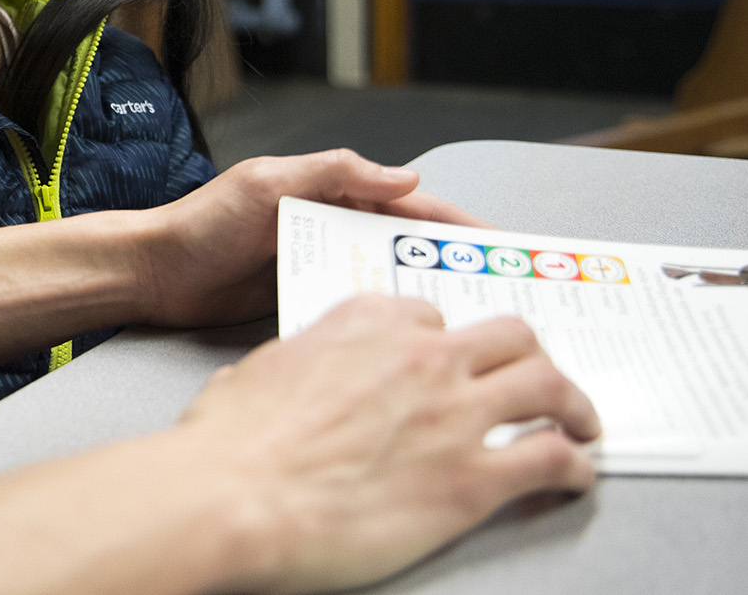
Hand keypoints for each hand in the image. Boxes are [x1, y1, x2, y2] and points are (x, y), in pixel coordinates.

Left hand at [132, 149, 486, 326]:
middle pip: (404, 241)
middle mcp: (328, 223)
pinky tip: (411, 338)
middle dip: (450, 261)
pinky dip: (384, 316)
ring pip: (384, 275)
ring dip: (423, 293)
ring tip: (468, 319)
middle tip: (498, 291)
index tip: (497, 244)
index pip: (405, 201)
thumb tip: (404, 176)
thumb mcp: (266, 183)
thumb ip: (332, 173)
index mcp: (326, 188)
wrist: (153, 274)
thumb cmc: (201, 223)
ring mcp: (315, 260)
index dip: (453, 222)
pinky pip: (353, 303)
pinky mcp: (301, 296)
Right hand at [179, 295, 599, 592]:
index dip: (445, 337)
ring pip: (548, 383)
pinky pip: (552, 459)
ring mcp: (454, 413)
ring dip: (574, 403)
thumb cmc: (228, 443)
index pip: (427, 314)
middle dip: (528, 354)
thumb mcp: (252, 375)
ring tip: (581, 421)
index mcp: (364, 323)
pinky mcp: (472, 480)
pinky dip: (574, 466)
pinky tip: (576, 476)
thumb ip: (290, 366)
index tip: (451, 354)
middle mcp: (420, 356)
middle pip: (508, 333)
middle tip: (535, 377)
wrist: (233, 496)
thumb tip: (273, 382)